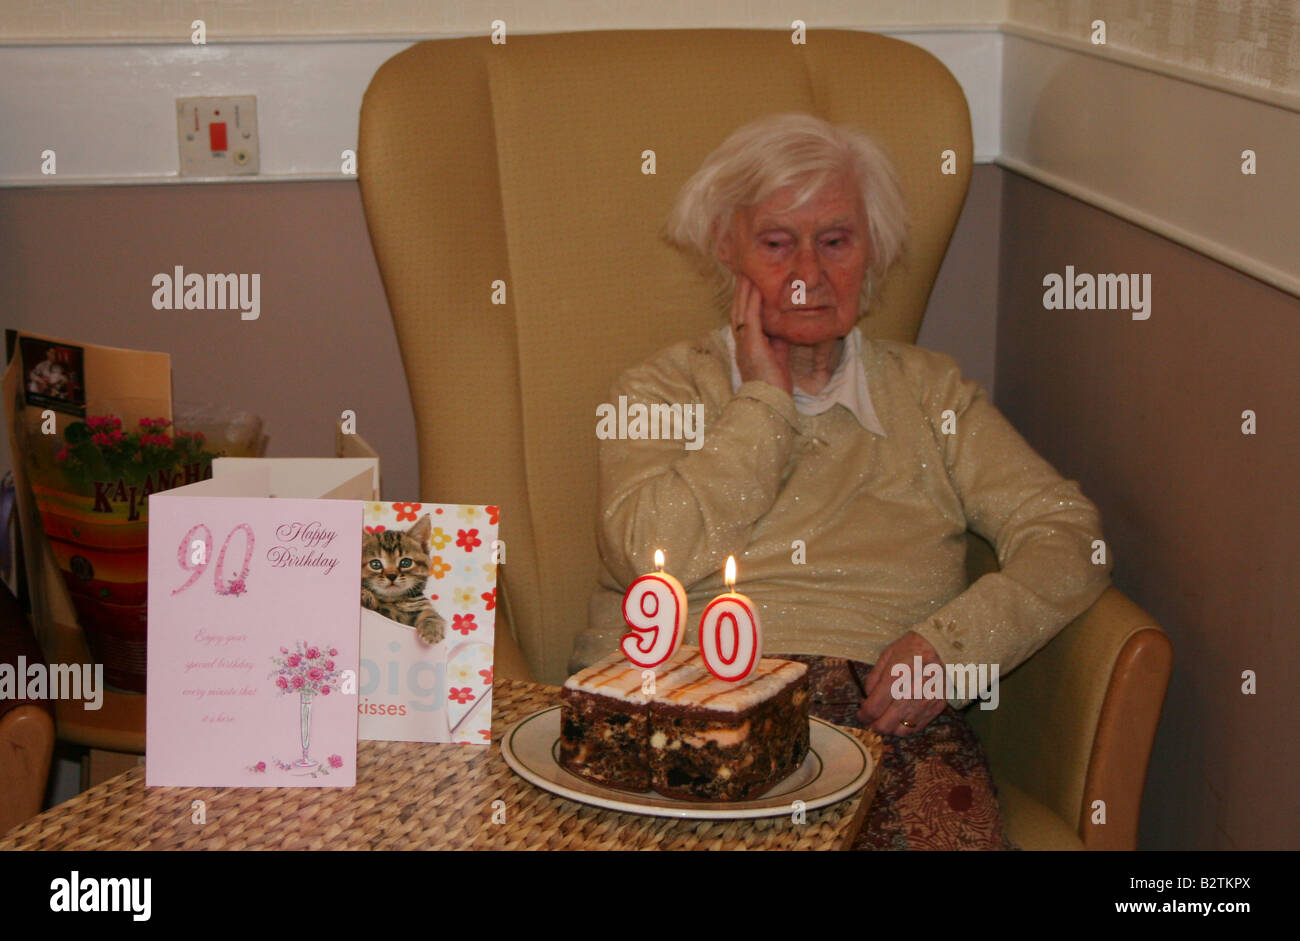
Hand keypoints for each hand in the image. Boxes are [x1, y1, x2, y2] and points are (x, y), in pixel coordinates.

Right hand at [731, 273, 791, 394]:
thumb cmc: (774, 383)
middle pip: (738, 309)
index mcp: (746, 344)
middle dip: (741, 289)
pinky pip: (750, 317)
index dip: (744, 299)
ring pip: (741, 310)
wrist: (771, 401)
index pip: (743, 316)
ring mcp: (744, 343)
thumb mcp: (777, 355)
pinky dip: (752, 301)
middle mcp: (741, 342)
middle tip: (743, 270)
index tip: (748, 282)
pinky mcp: (752, 345)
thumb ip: (777, 340)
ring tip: (747, 272)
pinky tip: (756, 288)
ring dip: (744, 290)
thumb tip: (782, 327)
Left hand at [857, 631, 947, 736]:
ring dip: (889, 729)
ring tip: (884, 721)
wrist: (945, 645)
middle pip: (885, 725)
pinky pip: (917, 727)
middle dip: (872, 726)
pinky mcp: (937, 706)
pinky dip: (905, 728)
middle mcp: (911, 693)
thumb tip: (867, 699)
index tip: (860, 714)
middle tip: (869, 721)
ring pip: (901, 730)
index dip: (863, 716)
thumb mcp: (887, 654)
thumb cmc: (913, 647)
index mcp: (895, 677)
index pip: (873, 708)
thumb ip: (874, 678)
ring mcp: (925, 702)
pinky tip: (899, 719)